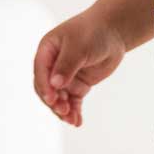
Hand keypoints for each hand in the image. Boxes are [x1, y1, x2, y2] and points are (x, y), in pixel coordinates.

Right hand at [32, 8, 125, 126]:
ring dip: (63, 110)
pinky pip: (73, 101)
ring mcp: (65, 76)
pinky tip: (77, 122)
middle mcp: (52, 66)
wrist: (113, 31)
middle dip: (53, 102)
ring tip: (72, 120)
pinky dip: (74, 111)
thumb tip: (55, 84)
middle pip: (47, 89)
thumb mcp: (79, 46)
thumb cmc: (93, 32)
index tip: (52, 99)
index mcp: (46, 51)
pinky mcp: (78, 85)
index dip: (44, 87)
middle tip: (64, 111)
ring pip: (59, 98)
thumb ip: (67, 65)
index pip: (40, 72)